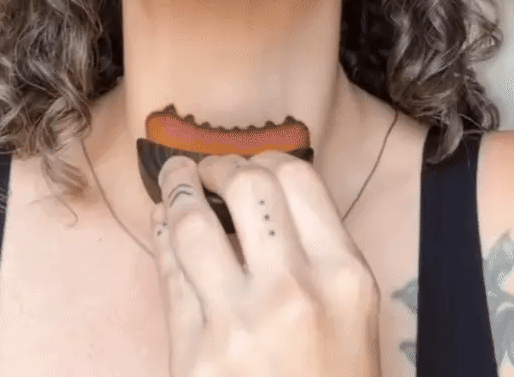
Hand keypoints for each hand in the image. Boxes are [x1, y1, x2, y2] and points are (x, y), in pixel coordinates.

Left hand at [150, 150, 380, 376]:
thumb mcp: (351, 314)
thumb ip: (316, 250)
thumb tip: (263, 190)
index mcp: (345, 277)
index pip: (299, 179)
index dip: (267, 158)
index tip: (250, 163)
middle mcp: (296, 290)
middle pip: (248, 185)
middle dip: (220, 166)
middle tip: (208, 168)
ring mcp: (239, 323)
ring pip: (194, 222)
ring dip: (178, 189)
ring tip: (175, 178)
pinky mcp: (193, 355)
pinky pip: (169, 271)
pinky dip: (162, 233)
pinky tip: (162, 220)